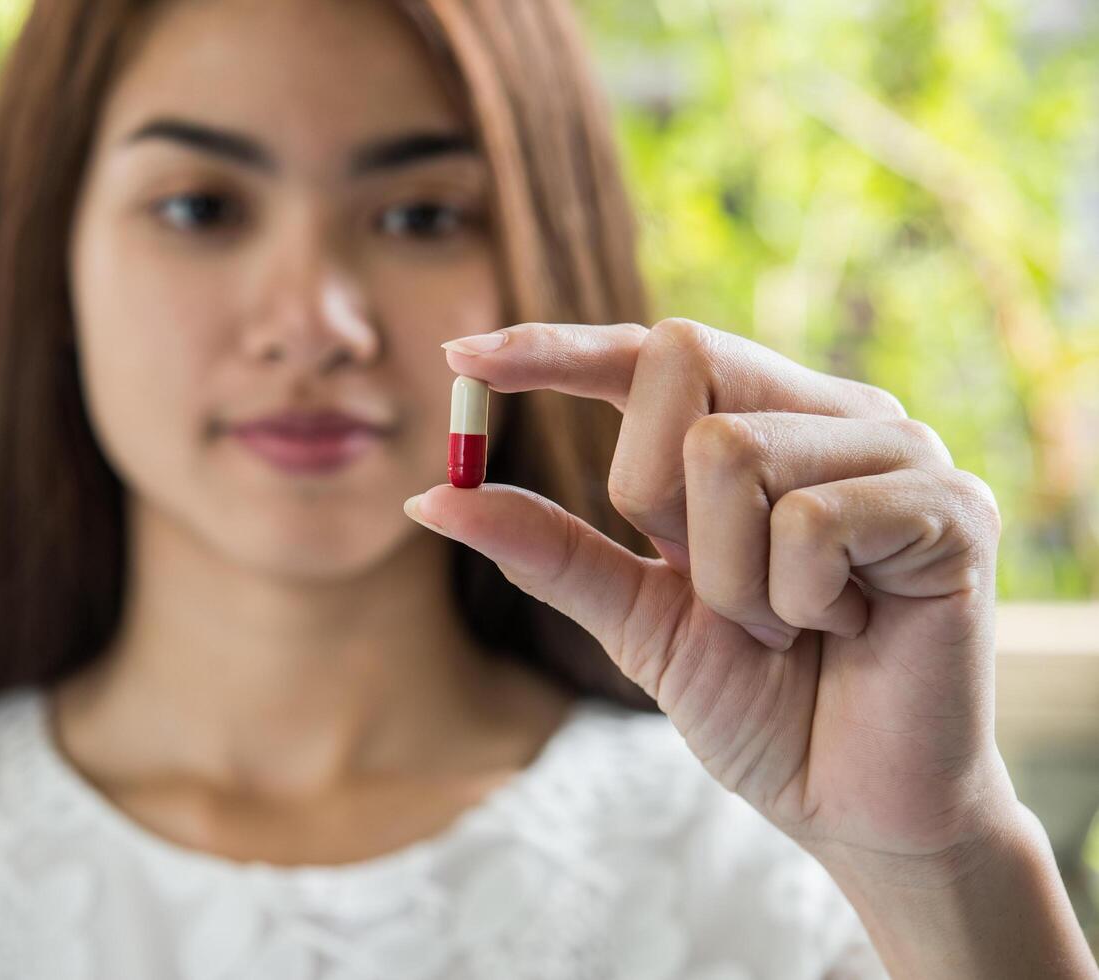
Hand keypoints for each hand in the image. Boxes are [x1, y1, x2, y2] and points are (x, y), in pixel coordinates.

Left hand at [406, 318, 1014, 875]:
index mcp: (760, 428)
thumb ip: (549, 549)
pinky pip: (810, 518)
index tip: (460, 360)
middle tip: (714, 588)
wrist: (856, 805)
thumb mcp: (634, 619)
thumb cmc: (758, 703)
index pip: (651, 351)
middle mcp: (831, 414)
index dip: (556, 346)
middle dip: (654, 494)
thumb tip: (431, 494)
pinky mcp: (952, 507)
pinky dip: (794, 599)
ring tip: (789, 624)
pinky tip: (844, 629)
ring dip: (730, 578)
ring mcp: (900, 450)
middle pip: (681, 359)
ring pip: (733, 450)